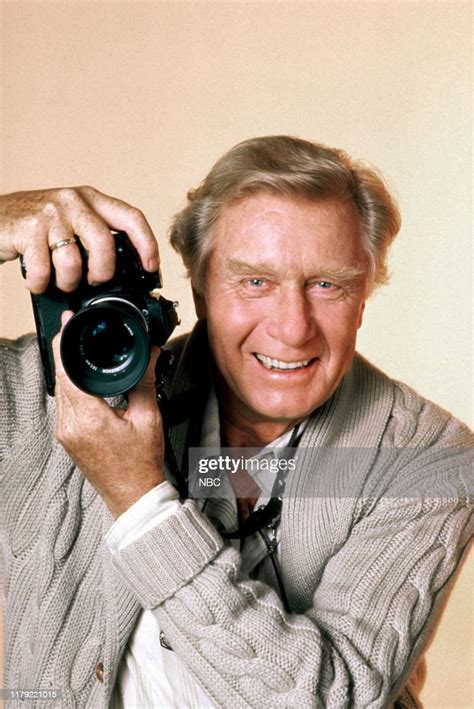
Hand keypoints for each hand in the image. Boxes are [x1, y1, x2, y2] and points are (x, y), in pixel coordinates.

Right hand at [0, 187, 159, 292]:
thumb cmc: (35, 225)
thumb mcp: (72, 222)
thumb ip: (94, 237)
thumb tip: (120, 271)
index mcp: (92, 200)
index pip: (131, 217)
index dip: (147, 244)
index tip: (152, 267)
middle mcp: (74, 201)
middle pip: (104, 243)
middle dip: (102, 272)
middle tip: (92, 281)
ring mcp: (51, 213)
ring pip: (73, 260)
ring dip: (67, 282)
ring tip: (59, 281)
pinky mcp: (28, 228)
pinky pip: (44, 270)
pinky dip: (40, 284)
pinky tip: (37, 280)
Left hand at [53, 313, 164, 517]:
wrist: (133, 496)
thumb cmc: (141, 464)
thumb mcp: (149, 418)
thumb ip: (146, 381)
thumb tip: (151, 355)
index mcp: (89, 418)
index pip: (68, 370)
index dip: (66, 343)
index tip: (69, 323)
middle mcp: (70, 425)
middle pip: (61, 377)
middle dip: (67, 351)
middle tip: (75, 330)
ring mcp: (65, 433)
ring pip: (60, 390)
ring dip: (68, 369)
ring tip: (80, 350)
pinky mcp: (67, 437)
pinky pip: (64, 404)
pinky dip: (71, 386)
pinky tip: (83, 379)